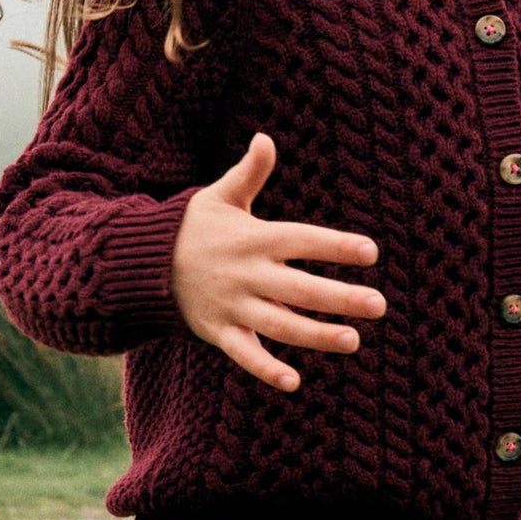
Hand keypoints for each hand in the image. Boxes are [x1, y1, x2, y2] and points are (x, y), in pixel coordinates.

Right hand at [170, 131, 385, 391]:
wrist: (141, 264)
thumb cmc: (192, 228)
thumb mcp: (218, 197)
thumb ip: (248, 173)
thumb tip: (265, 137)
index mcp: (253, 239)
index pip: (301, 240)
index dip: (335, 245)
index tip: (370, 252)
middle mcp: (245, 274)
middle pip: (299, 288)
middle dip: (340, 298)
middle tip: (379, 305)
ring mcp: (232, 306)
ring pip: (279, 325)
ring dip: (316, 335)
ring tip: (353, 340)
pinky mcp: (218, 332)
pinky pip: (244, 354)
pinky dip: (265, 369)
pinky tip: (294, 382)